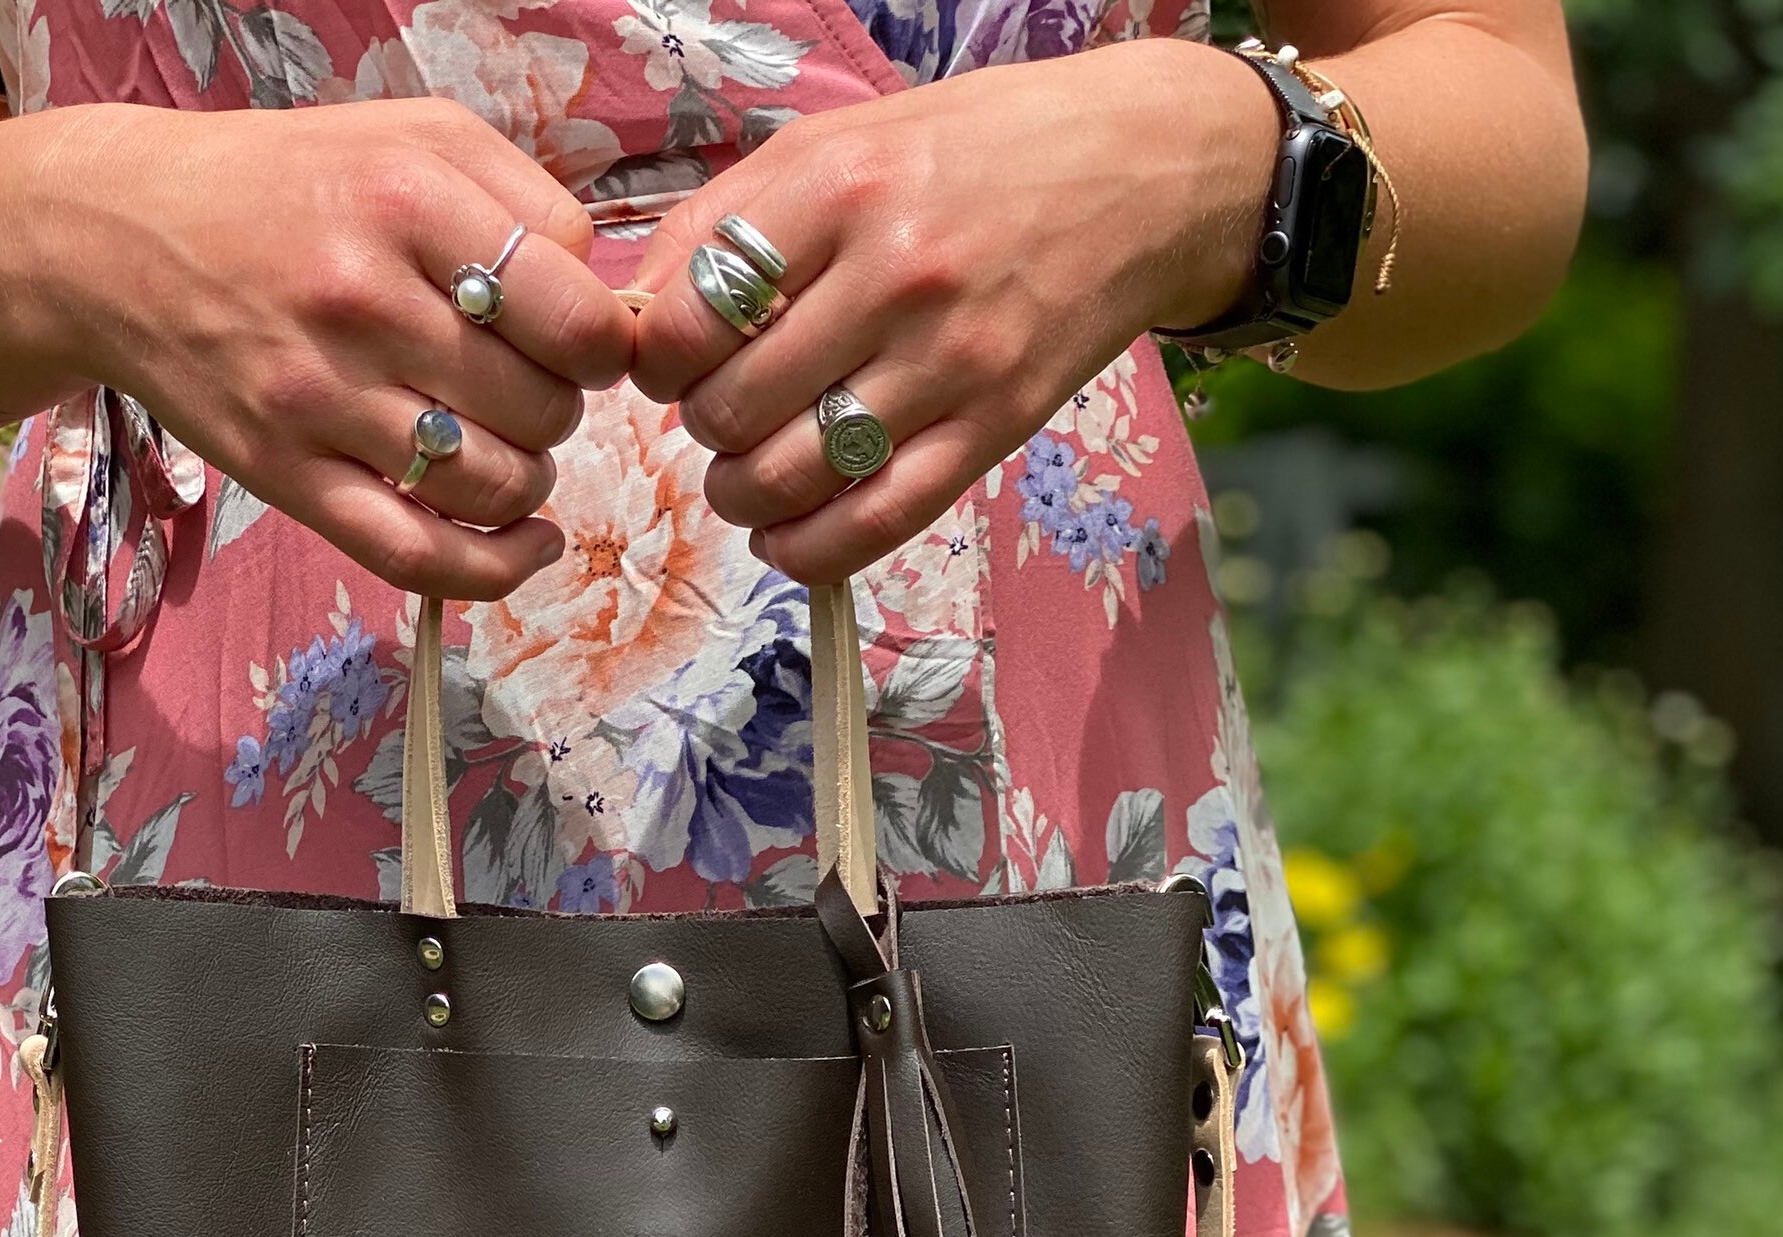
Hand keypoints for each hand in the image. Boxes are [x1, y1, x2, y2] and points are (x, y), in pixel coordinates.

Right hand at [36, 99, 635, 598]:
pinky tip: (528, 542)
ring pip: (494, 486)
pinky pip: (422, 557)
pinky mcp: (288, 476)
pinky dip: (496, 566)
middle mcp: (363, 300)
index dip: (599, 344)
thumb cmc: (284, 185)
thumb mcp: (410, 135)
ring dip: (525, 479)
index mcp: (407, 200)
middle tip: (516, 383)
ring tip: (498, 441)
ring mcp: (320, 399)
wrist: (118, 237)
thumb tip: (609, 304)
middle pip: (542, 408)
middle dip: (555, 407)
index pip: (576, 314)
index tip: (575, 342)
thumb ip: (525, 199)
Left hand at [626, 43, 1275, 582]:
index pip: (691, 315)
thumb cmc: (974, 151)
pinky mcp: (996, 428)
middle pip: (732, 408)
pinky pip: (875, 526)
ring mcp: (951, 360)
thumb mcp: (846, 139)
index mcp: (840, 186)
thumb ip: (737, 216)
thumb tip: (641, 314)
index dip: (659, 360)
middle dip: (704, 428)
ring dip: (744, 496)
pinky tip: (788, 535)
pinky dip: (809, 551)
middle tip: (725, 411)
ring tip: (750, 473)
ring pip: (792, 477)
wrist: (1141, 169)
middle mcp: (895, 275)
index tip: (674, 362)